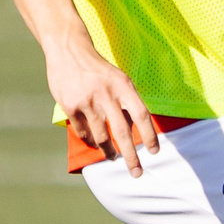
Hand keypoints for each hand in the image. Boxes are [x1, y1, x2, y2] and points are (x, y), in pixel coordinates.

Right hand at [47, 36, 154, 175]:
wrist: (68, 50)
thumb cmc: (98, 69)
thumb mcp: (118, 78)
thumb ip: (127, 101)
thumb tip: (137, 130)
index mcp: (123, 86)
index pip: (141, 115)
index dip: (150, 136)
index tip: (154, 152)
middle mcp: (106, 94)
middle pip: (123, 132)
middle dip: (132, 157)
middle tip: (137, 173)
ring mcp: (87, 101)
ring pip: (102, 137)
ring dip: (109, 152)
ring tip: (113, 157)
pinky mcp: (70, 106)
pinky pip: (83, 132)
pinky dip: (90, 141)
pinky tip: (94, 144)